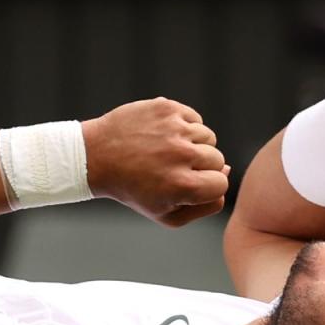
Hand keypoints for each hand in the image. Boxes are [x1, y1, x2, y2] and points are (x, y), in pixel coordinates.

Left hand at [82, 98, 229, 226]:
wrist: (97, 157)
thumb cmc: (133, 190)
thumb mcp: (166, 215)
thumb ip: (204, 205)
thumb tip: (227, 174)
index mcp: (182, 186)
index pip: (221, 184)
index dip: (208, 186)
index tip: (189, 185)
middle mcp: (181, 155)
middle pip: (219, 160)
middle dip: (202, 167)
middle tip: (173, 169)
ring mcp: (174, 129)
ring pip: (208, 137)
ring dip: (194, 146)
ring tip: (167, 153)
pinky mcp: (167, 109)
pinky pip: (194, 119)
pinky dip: (184, 128)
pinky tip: (163, 137)